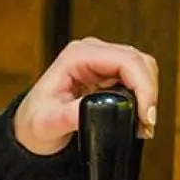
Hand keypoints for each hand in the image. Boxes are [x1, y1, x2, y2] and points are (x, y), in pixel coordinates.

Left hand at [13, 37, 160, 154]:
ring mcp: (102, 60)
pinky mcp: (109, 72)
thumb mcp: (47, 123)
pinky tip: (138, 118)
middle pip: (140, 61)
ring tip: (143, 124)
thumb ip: (70, 115)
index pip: (125, 60)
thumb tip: (97, 109)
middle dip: (149, 92)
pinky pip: (137, 78)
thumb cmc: (35, 121)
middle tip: (146, 124)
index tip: (145, 115)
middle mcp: (92, 52)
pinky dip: (143, 97)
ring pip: (143, 68)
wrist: (31, 126)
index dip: (143, 86)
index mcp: (76, 56)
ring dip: (148, 95)